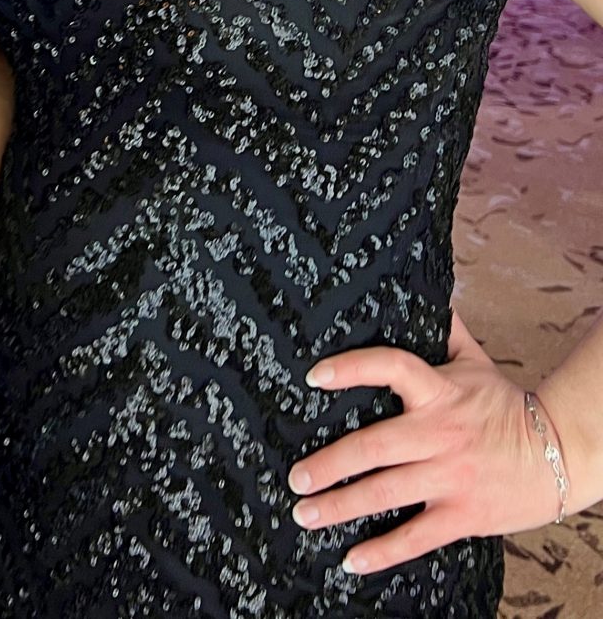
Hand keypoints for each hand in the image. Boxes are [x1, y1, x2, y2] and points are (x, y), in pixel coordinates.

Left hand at [287, 312, 564, 576]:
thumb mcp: (475, 362)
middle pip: (373, 446)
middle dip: (328, 463)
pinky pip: (416, 536)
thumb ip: (445, 331)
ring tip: (304, 512)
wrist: (560, 453)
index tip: (313, 376)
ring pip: (385, 492)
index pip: (390, 367)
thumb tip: (426, 295)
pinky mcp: (463, 515)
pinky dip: (382, 551)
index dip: (350, 369)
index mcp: (439, 392)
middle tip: (295, 475)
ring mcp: (449, 477)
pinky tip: (350, 559)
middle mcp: (438, 434)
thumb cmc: (509, 406)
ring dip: (340, 505)